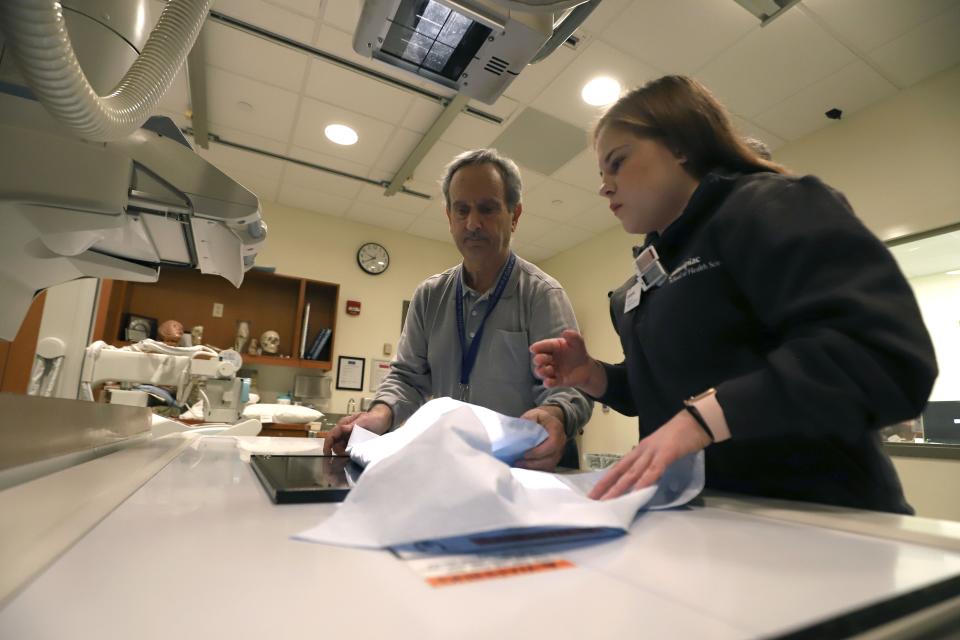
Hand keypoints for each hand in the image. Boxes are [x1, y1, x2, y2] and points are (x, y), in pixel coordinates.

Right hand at [323, 404, 392, 454]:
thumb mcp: (363, 421)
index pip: (331, 435)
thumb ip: (352, 426)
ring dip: (343, 452)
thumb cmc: (373, 418)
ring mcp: (349, 436)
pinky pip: (348, 448)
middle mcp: (344, 431)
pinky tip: (354, 454)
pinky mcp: (355, 441)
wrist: (384, 419)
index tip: (328, 455)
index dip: (327, 445)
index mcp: (344, 424)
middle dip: (337, 450)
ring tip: (352, 454)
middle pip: (335, 443)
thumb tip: (341, 428)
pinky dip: (349, 452)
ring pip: (341, 447)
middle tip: (347, 454)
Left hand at [514, 406, 566, 470]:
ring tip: (520, 466)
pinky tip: (526, 468)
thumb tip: (521, 428)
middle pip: (550, 458)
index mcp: (557, 430)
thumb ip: (529, 419)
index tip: (525, 454)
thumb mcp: (535, 414)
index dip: (539, 452)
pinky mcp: (554, 459)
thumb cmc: (540, 418)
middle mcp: (561, 443)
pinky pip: (548, 468)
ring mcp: (559, 452)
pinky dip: (537, 470)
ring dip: (534, 468)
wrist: (550, 421)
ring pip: (549, 465)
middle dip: (533, 463)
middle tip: (518, 462)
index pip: (552, 444)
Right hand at [530, 330, 605, 396]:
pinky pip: (549, 383)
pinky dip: (548, 383)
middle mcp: (549, 358)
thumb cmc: (578, 352)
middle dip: (539, 359)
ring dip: (542, 371)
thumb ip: (573, 337)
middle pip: (540, 359)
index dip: (538, 347)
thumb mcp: (578, 343)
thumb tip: (565, 332)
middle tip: (539, 359)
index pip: (544, 346)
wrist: (586, 368)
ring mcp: (551, 370)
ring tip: (549, 369)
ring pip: (541, 371)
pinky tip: (548, 382)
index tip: (533, 349)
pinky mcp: (556, 381)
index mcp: (553, 347)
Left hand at [588, 410, 711, 499]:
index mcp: (639, 450)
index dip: (606, 480)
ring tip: (608, 500)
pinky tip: (636, 491)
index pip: (619, 467)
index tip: (595, 493)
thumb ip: (651, 462)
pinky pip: (654, 470)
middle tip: (593, 500)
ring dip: (619, 488)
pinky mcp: (667, 453)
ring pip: (633, 472)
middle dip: (606, 487)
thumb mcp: (659, 449)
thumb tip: (644, 479)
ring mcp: (653, 452)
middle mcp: (642, 451)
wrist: (696, 420)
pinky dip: (644, 481)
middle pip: (621, 471)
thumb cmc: (680, 435)